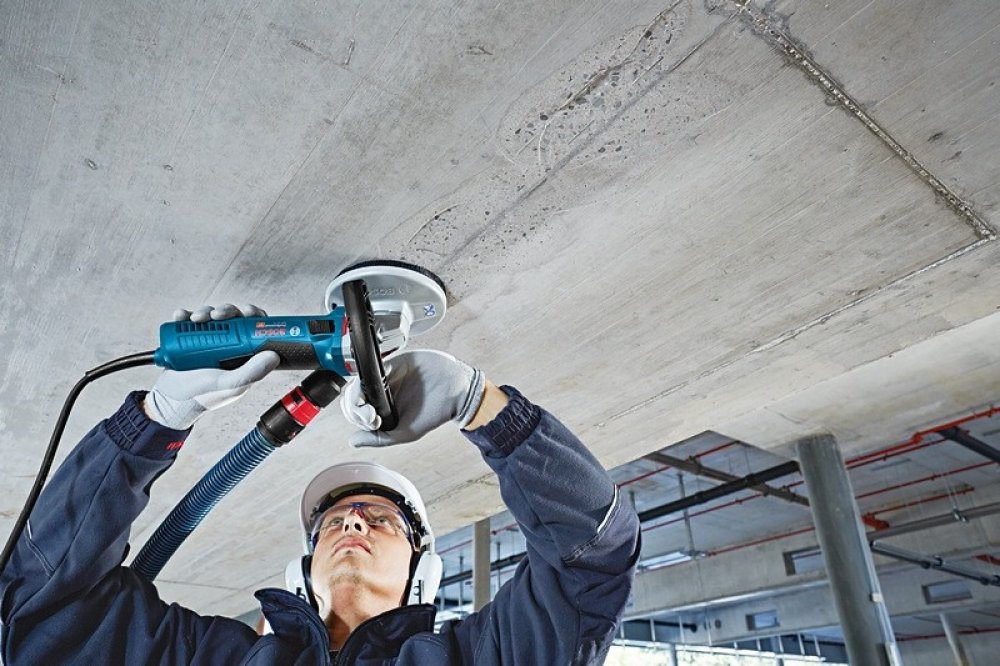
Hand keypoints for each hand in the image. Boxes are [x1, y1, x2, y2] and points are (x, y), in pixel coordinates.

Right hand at [144, 304, 279, 429]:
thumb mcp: (230, 385)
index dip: (254, 316)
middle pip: (233, 318)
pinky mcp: (187, 340)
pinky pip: (187, 321)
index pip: (254, 330)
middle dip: (226, 311)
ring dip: (204, 311)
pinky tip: (180, 317)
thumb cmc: (203, 396)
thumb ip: (252, 372)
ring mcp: (207, 342)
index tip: (248, 311)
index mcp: (242, 355)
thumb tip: (273, 355)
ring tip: (195, 319)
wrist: (171, 401)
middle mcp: (227, 346)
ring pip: (211, 316)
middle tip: (217, 315)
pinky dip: (184, 315)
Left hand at [341, 349, 484, 446]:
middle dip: (355, 410)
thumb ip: (380, 438)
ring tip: (372, 409)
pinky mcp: (391, 363)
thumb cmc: (434, 412)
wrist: (454, 389)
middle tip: (371, 417)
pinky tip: (377, 389)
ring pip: (356, 384)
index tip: (373, 422)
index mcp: (381, 410)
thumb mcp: (406, 432)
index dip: (358, 418)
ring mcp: (383, 378)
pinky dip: (367, 378)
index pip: (356, 413)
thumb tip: (353, 441)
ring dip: (356, 397)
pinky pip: (370, 368)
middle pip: (352, 399)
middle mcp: (379, 394)